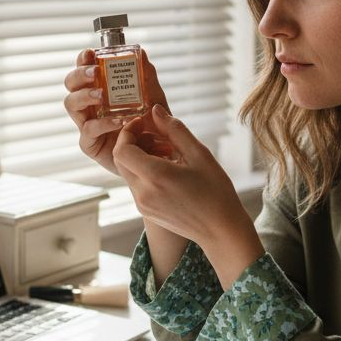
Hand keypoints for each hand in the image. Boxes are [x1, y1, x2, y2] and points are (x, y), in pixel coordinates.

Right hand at [63, 48, 168, 174]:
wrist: (157, 155)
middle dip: (79, 75)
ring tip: (100, 94)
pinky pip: (88, 130)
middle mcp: (90, 105)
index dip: (83, 60)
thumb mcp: (154, 98)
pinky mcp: (90, 144)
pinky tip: (117, 120)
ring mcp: (87, 123)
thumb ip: (147, 77)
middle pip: (71, 84)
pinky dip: (102, 123)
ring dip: (84, 96)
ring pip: (71, 104)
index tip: (90, 53)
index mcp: (100, 89)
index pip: (84, 69)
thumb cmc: (151, 125)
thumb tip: (142, 53)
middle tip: (94, 73)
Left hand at [114, 105, 263, 287]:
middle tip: (150, 135)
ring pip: (127, 172)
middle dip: (129, 143)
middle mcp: (143, 192)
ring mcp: (142, 205)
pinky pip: (135, 186)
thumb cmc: (216, 191)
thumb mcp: (199, 155)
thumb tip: (156, 110)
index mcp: (155, 176)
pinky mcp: (145, 212)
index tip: (142, 124)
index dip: (127, 132)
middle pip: (120, 160)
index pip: (121, 149)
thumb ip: (175, 130)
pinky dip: (142, 173)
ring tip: (163, 152)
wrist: (220, 230)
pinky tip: (165, 170)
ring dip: (137, 158)